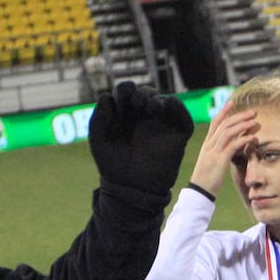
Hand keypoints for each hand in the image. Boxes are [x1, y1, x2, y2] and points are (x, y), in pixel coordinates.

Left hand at [89, 81, 195, 195]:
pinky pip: (182, 114)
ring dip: (155, 97)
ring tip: (149, 106)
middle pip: (146, 93)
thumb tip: (107, 97)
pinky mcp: (177, 134)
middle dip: (140, 92)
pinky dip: (175, 105)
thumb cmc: (113, 166)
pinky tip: (163, 106)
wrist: (132, 188)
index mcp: (125, 117)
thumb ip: (98, 117)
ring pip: (163, 100)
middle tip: (136, 102)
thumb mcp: (98, 140)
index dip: (124, 90)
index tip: (119, 104)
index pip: (127, 93)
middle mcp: (144, 119)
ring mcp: (161, 125)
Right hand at [190, 98, 257, 197]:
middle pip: (224, 124)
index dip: (223, 111)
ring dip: (243, 125)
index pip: (215, 123)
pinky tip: (252, 138)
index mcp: (207, 145)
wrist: (199, 192)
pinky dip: (243, 140)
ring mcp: (213, 152)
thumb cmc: (207, 180)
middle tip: (252, 112)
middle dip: (239, 116)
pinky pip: (232, 146)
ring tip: (254, 121)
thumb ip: (219, 153)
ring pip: (228, 132)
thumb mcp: (212, 163)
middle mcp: (209, 145)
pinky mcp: (219, 161)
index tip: (232, 102)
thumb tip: (229, 148)